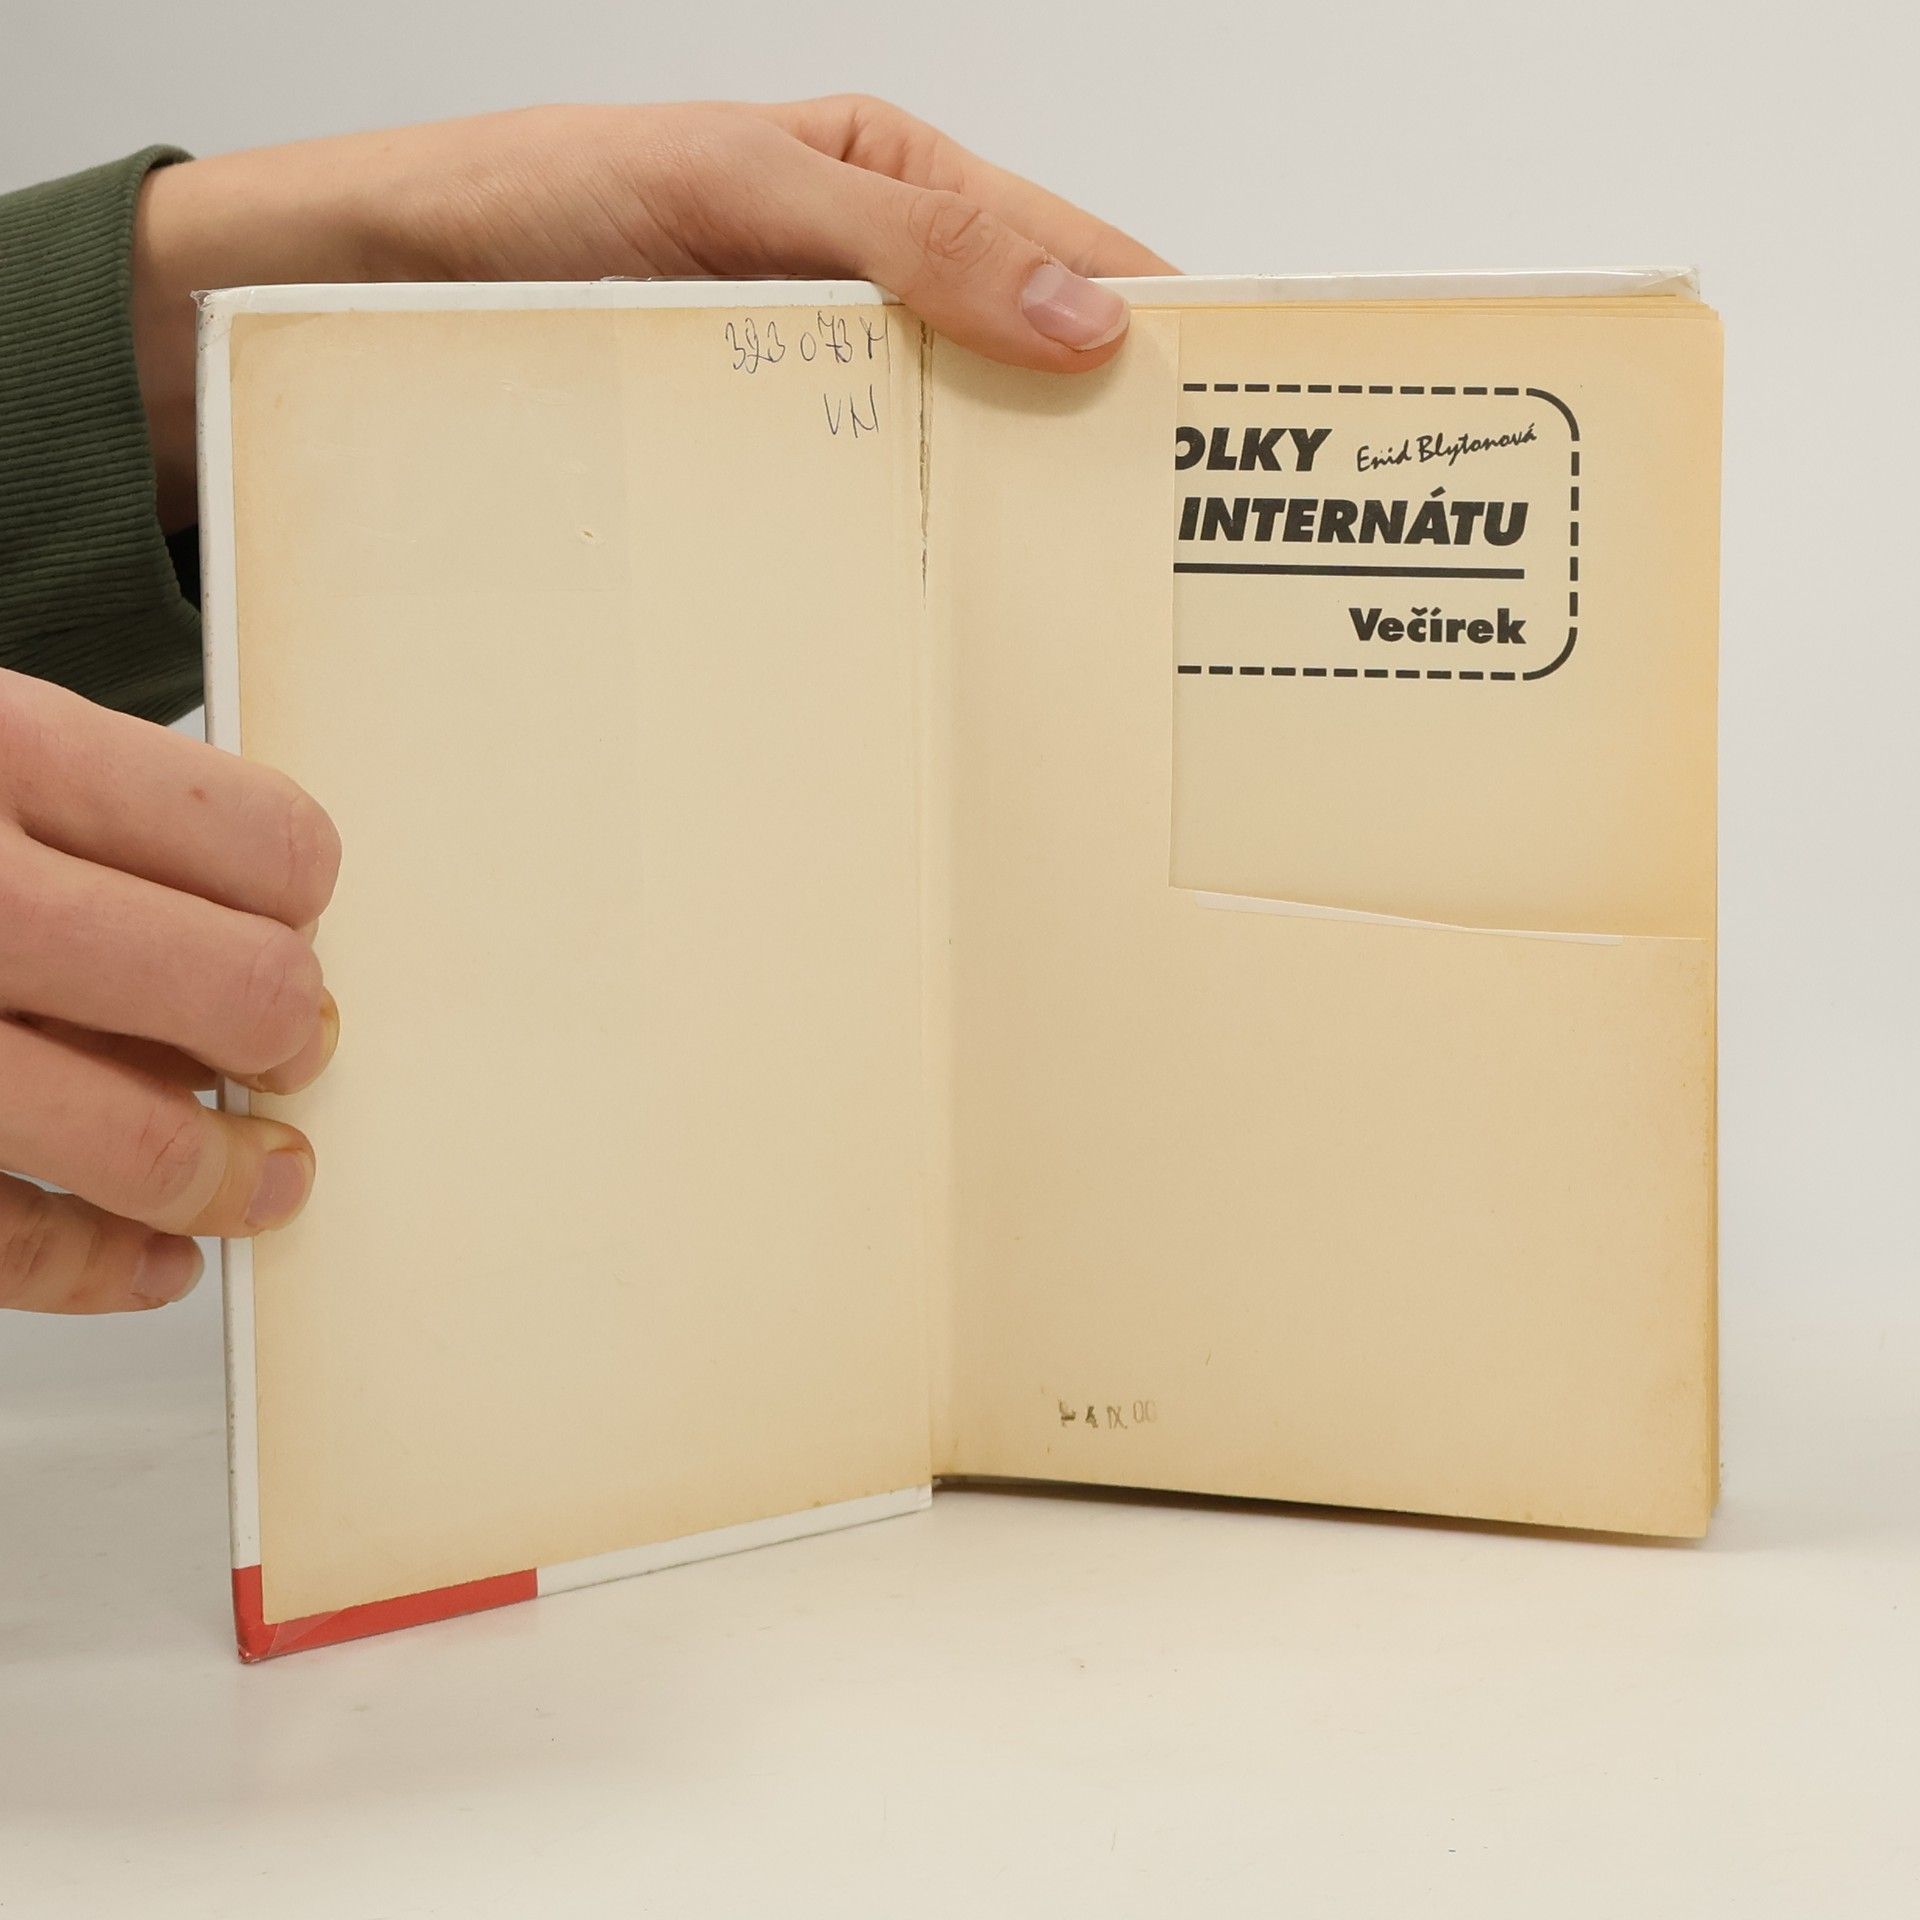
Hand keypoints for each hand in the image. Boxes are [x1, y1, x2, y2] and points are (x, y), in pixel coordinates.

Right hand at [0, 670, 339, 1311]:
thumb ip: (70, 804)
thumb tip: (254, 920)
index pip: (267, 844)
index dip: (300, 897)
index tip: (292, 921)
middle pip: (242, 993)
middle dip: (285, 1034)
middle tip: (283, 1046)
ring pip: (148, 1140)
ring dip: (232, 1174)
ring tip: (259, 1178)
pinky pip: (11, 1242)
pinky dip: (100, 1266)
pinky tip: (147, 1258)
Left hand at [132, 96, 1173, 525]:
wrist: (368, 284)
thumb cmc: (535, 198)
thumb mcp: (743, 185)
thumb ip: (914, 239)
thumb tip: (1084, 313)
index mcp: (892, 181)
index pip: (1068, 251)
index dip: (1152, 329)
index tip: (1226, 415)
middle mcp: (866, 285)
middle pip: (1019, 363)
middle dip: (1087, 440)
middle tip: (1156, 541)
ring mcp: (812, 378)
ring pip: (942, 443)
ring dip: (993, 508)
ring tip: (1065, 596)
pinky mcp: (756, 456)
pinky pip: (854, 497)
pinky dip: (900, 539)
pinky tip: (932, 594)